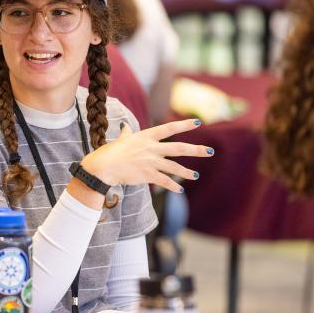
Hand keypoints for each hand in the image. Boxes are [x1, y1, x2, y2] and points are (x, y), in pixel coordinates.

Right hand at [80, 118, 212, 192]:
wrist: (103, 167)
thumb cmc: (109, 152)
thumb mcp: (121, 140)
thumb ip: (127, 133)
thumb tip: (125, 126)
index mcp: (146, 137)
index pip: (169, 128)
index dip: (184, 125)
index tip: (198, 122)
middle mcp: (151, 148)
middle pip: (179, 148)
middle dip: (196, 150)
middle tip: (210, 151)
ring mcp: (150, 161)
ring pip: (174, 167)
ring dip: (187, 172)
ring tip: (196, 176)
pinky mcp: (147, 174)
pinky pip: (164, 181)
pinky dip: (173, 186)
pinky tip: (179, 189)